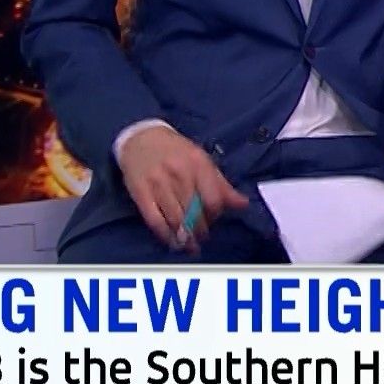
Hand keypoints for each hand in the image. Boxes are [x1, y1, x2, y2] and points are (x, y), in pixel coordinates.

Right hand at [117, 126, 250, 254]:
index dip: (215, 215)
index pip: (213, 199)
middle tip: (201, 237)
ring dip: (185, 238)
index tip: (212, 220)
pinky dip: (165, 235)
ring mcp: (158, 183)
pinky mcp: (140, 192)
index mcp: (198, 164)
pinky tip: (171, 241)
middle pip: (195, 212)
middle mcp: (179, 173)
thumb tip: (243, 204)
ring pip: (176, 219)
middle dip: (200, 230)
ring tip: (190, 245)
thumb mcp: (202, 160)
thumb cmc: (175, 151)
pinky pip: (155, 221)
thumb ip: (221, 184)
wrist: (141, 138)